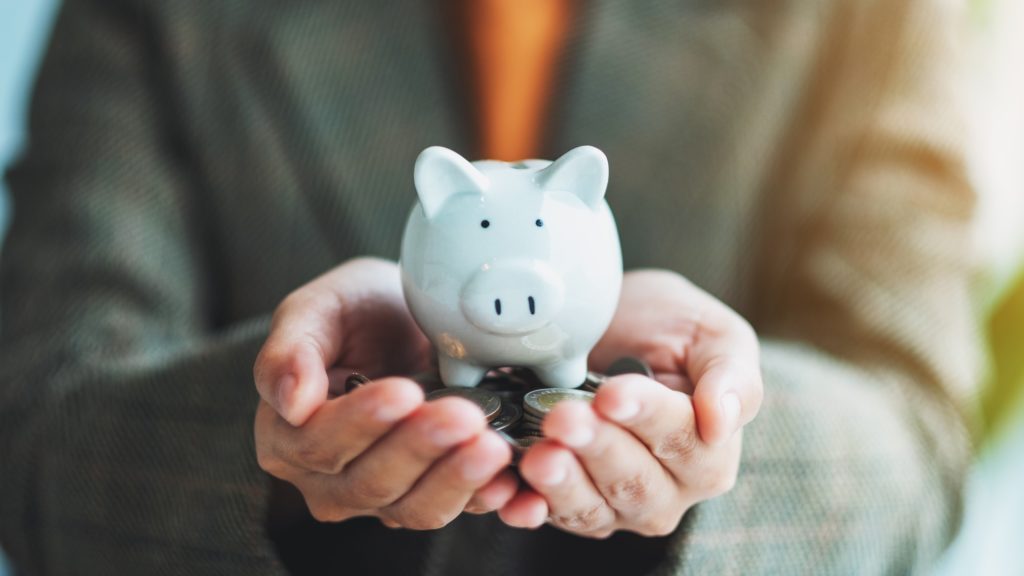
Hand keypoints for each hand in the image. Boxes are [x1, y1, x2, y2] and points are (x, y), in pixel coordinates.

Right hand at [254, 258, 516, 527]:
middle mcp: (329, 479)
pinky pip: (457, 508)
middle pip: (371, 481)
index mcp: (289, 437)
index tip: (403, 391)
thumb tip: (291, 401)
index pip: (320, 443)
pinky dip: (483, 495)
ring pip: (415, 506)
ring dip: (456, 477)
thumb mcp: (318, 308)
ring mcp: (382, 496)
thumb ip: (291, 350)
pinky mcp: (431, 494)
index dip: (361, 421)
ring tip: (490, 443)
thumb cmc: (356, 314)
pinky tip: (507, 477)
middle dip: (420, 447)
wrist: (407, 321)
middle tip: (462, 414)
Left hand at [498, 269, 762, 536]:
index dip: (646, 416)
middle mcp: (668, 490)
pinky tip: (512, 495)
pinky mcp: (571, 507)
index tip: (612, 393)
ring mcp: (617, 505)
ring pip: (592, 507)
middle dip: (596, 447)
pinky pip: (548, 515)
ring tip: (538, 455)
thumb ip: (730, 375)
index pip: (683, 440)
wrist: (615, 329)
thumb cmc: (669, 329)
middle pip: (634, 481)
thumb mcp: (712, 334)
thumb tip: (723, 421)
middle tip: (564, 417)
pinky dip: (528, 507)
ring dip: (562, 484)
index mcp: (710, 452)